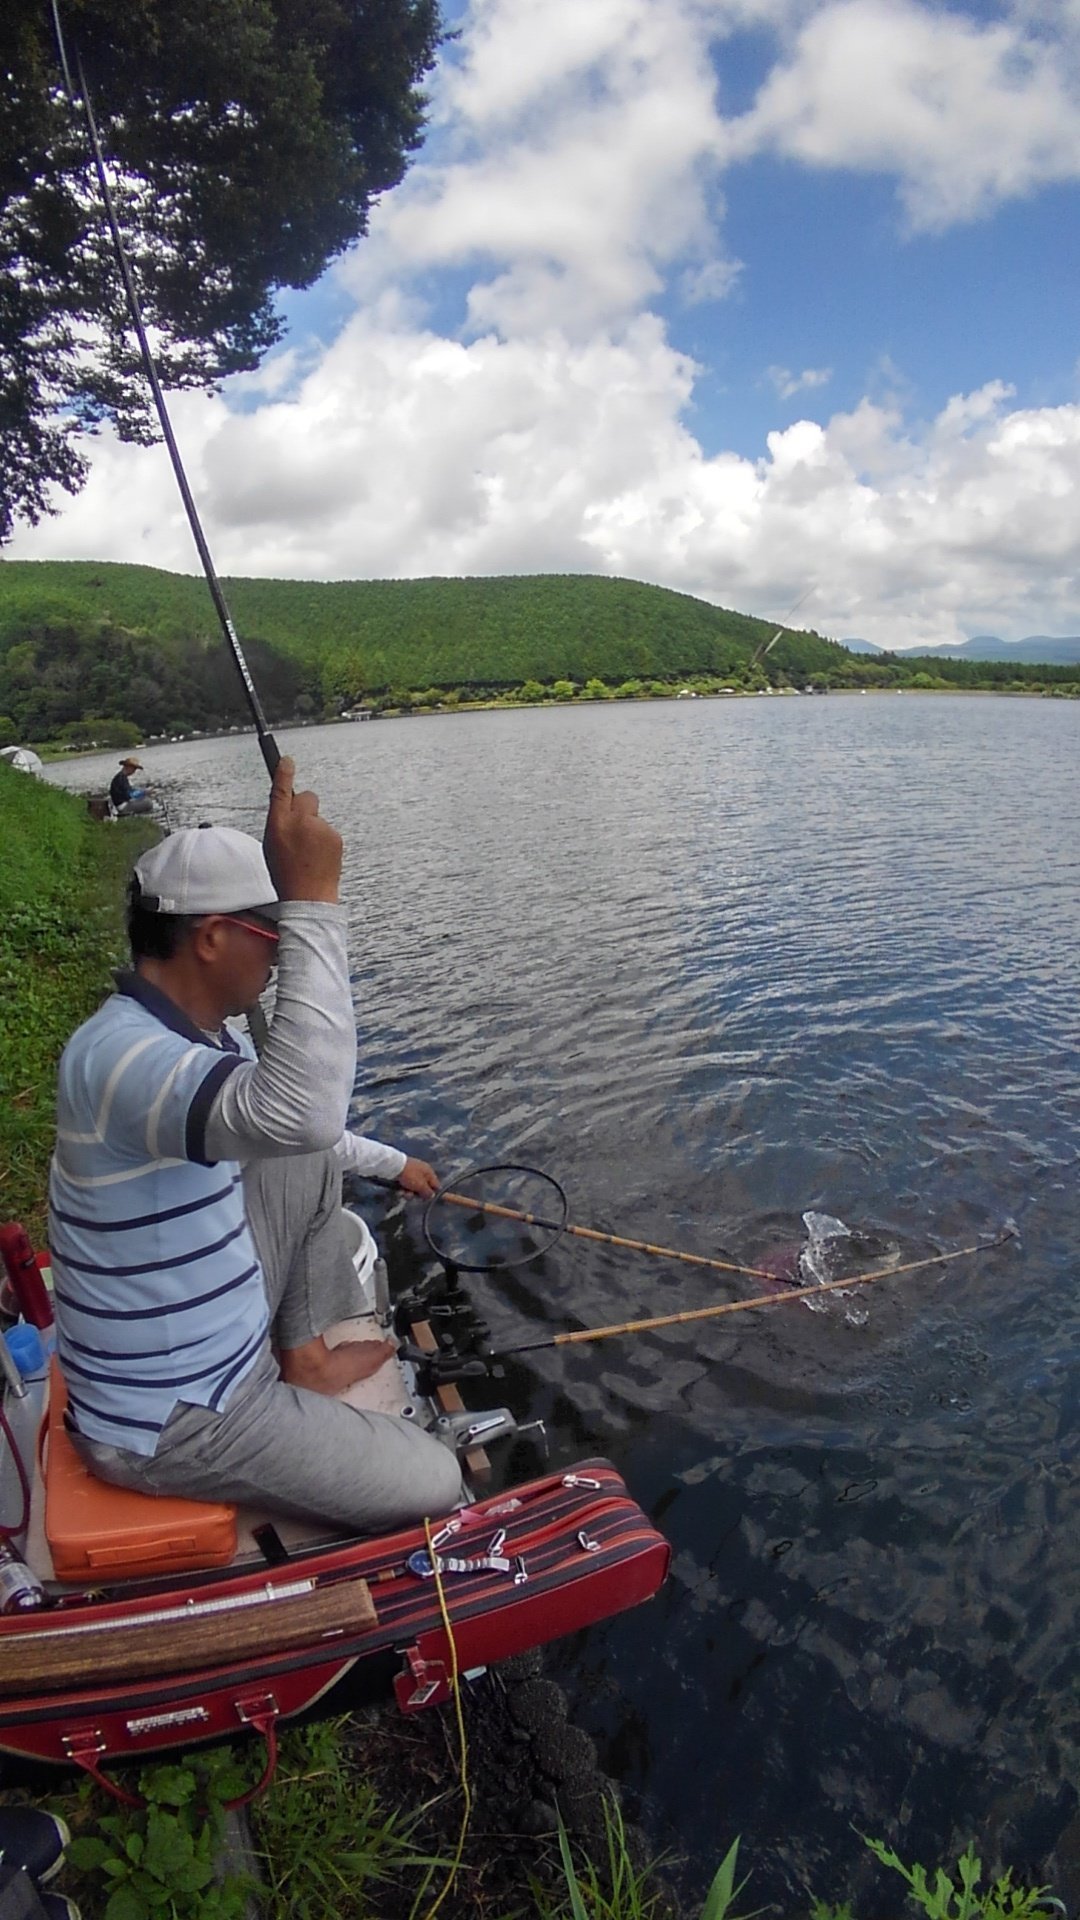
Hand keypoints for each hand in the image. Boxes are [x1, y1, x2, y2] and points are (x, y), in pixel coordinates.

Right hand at [263, 754, 341, 903]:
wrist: (309, 898)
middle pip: (306, 797)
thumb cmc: (286, 875)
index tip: (286, 760)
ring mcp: (320, 828)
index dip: (284, 772)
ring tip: (309, 853)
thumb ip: (280, 824)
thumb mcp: (271, 846)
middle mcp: (299, 822)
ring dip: (314, 829)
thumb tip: (289, 810)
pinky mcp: (335, 836)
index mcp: (277, 824)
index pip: (281, 790)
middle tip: (300, 827)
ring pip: (318, 817)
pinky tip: (319, 857)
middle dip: (304, 805)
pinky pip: (328, 831)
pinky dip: (324, 840)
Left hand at [398, 1156, 438, 1197]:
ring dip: (408, 1193)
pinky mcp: (405, 1175)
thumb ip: (428, 1192)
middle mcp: (423, 1173)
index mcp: (429, 1173)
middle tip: (411, 1195)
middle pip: (423, 1189)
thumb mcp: (421, 1185)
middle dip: (417, 1194)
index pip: (436, 1186)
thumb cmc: (410, 1175)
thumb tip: (432, 1196)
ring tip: (403, 1193)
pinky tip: (399, 1191)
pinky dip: (403, 1189)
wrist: (394, 1166)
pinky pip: (407, 1185)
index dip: (432, 1194)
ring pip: (414, 1189)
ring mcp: (413, 1174)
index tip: (425, 1199)